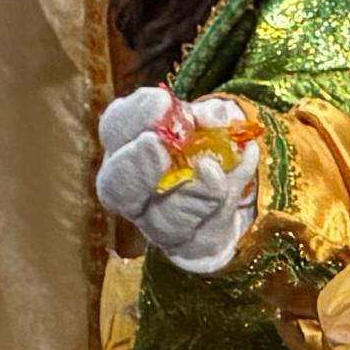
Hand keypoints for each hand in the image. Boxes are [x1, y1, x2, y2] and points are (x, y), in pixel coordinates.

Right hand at [93, 85, 259, 273]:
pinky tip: (231, 186)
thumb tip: (213, 118)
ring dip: (187, 193)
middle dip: (135, 166)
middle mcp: (130, 188)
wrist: (234, 189)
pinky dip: (216, 208)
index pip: (116, 128)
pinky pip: (196, 236)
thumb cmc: (212, 141)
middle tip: (158, 147)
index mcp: (127, 144)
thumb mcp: (214, 118)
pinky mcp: (184, 246)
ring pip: (160, 218)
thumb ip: (212, 115)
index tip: (161, 103)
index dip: (134, 116)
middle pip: (116, 186)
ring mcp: (153, 221)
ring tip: (211, 169)